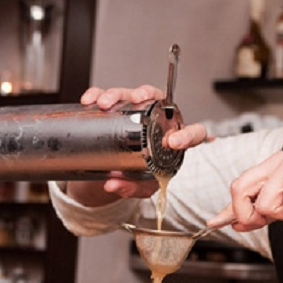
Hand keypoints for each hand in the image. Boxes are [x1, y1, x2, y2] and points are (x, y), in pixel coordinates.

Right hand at [67, 85, 207, 205]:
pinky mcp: (115, 109)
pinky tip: (90, 100)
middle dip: (146, 94)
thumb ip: (131, 187)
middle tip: (137, 100)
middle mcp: (157, 120)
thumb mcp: (141, 186)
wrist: (121, 173)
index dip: (187, 135)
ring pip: (130, 94)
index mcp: (174, 139)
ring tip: (105, 103)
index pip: (192, 133)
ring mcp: (135, 111)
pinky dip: (97, 95)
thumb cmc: (141, 176)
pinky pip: (106, 96)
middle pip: (157, 99)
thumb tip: (112, 185)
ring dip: (117, 94)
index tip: (173, 142)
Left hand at [211, 152, 282, 230]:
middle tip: (269, 220)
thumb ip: (265, 211)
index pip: (241, 185)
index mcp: (275, 164)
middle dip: (248, 215)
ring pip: (265, 206)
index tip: (215, 222)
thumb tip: (238, 222)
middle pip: (240, 190)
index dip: (229, 208)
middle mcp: (280, 161)